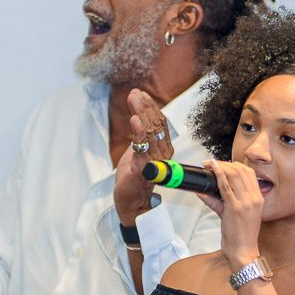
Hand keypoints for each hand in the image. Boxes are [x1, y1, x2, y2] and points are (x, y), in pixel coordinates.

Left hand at [114, 89, 173, 225]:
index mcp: (163, 148)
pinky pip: (142, 148)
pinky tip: (134, 119)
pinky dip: (139, 133)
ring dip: (141, 113)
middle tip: (135, 93)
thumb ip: (141, 135)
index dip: (150, 106)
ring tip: (134, 99)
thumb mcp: (138, 150)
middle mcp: (163, 153)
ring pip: (150, 132)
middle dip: (144, 106)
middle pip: (156, 124)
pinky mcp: (142, 169)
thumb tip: (139, 114)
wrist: (131, 201)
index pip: (160, 122)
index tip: (140, 93)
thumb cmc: (135, 177)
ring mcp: (154, 161)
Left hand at [198, 160, 262, 270]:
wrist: (244, 252)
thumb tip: (203, 191)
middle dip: (225, 163)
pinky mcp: (235, 208)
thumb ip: (220, 201)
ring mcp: (246, 202)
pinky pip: (226, 186)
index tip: (222, 164)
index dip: (235, 165)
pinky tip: (212, 169)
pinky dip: (218, 175)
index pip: (249, 173)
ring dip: (219, 166)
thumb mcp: (235, 214)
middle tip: (211, 163)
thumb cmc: (240, 235)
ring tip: (208, 165)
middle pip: (241, 171)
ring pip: (233, 175)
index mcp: (259, 198)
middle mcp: (255, 198)